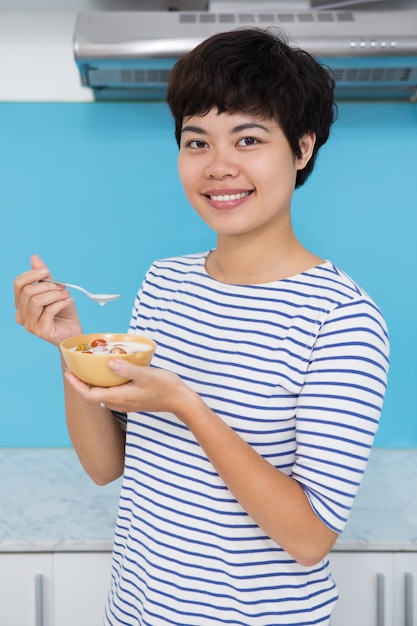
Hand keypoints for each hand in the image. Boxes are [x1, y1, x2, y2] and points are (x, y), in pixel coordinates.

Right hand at [14, 254, 82, 345]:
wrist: (74, 332)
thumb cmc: (63, 313)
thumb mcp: (54, 291)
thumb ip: (44, 277)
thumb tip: (34, 257)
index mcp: (21, 303)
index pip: (18, 284)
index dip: (31, 274)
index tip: (46, 272)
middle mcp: (21, 314)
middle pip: (28, 291)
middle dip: (48, 286)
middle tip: (62, 287)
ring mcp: (29, 324)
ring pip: (37, 301)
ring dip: (55, 295)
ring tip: (66, 295)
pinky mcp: (40, 331)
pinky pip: (48, 311)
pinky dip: (60, 303)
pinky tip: (68, 302)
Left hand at [64, 358, 192, 416]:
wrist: (180, 401)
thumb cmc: (165, 387)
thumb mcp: (147, 374)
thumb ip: (127, 369)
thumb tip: (108, 363)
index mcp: (119, 397)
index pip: (89, 395)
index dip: (76, 385)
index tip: (68, 372)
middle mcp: (119, 403)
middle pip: (92, 396)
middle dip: (81, 384)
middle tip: (75, 368)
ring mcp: (126, 403)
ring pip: (101, 396)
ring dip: (92, 384)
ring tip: (88, 369)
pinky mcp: (131, 400)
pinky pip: (111, 394)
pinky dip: (104, 385)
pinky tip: (109, 373)